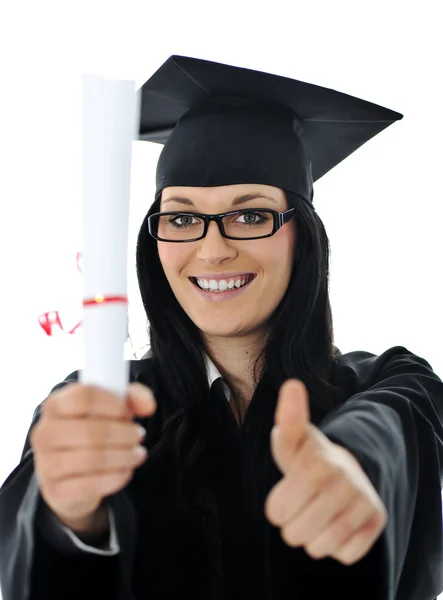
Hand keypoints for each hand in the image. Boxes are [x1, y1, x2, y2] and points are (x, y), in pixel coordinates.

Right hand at [31, 382, 155, 526]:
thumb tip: (148, 405)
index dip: (112, 403)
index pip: (84, 397)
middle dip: (124, 434)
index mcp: (55, 404)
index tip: (127, 412)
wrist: (68, 472)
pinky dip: (116, 477)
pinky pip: (91, 485)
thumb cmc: (90, 429)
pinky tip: (126, 470)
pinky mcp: (56, 490)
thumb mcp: (109, 406)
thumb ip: (132, 397)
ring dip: (124, 456)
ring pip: (93, 460)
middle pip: (92, 431)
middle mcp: (45, 432)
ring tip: (138, 453)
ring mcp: (47, 463)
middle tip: (139, 435)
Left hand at [264, 379, 386, 564]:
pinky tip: (338, 521)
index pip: (276, 511)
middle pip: (294, 534)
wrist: (348, 467)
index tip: (286, 491)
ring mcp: (363, 501)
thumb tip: (292, 384)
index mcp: (317, 461)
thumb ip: (287, 419)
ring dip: (313, 536)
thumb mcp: (292, 440)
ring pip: (318, 548)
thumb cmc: (308, 457)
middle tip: (302, 504)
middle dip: (292, 523)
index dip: (276, 507)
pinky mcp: (377, 521)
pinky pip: (343, 555)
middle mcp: (344, 480)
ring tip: (319, 512)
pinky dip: (336, 545)